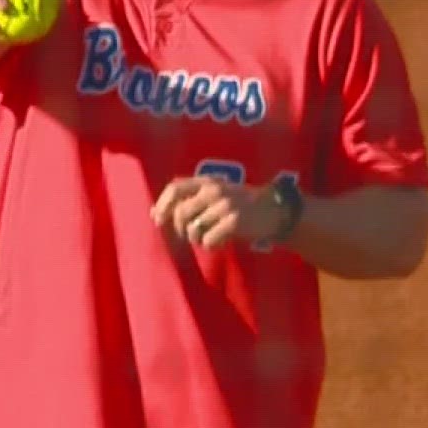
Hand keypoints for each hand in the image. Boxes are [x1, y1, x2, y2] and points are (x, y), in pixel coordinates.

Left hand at [151, 176, 284, 250]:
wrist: (274, 211)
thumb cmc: (239, 205)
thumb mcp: (214, 195)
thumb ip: (188, 200)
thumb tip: (153, 213)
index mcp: (207, 181)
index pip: (175, 188)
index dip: (162, 205)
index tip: (157, 220)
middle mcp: (214, 190)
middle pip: (181, 213)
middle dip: (180, 229)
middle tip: (190, 236)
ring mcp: (225, 205)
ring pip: (193, 229)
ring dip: (197, 239)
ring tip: (208, 238)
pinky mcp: (234, 221)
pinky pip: (208, 240)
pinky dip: (210, 246)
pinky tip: (221, 242)